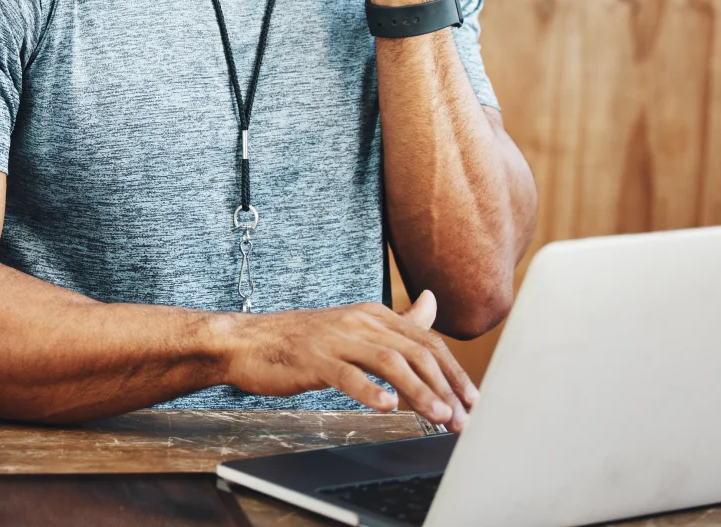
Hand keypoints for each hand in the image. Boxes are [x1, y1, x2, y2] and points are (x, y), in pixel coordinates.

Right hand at [220, 290, 477, 431]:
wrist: (248, 341)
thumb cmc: (303, 341)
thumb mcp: (354, 325)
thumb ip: (397, 319)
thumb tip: (432, 301)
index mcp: (373, 314)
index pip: (426, 340)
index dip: (453, 371)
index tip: (472, 400)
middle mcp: (359, 321)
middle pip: (415, 351)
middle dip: (445, 386)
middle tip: (462, 418)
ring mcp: (336, 339)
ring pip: (389, 362)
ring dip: (419, 392)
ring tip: (438, 416)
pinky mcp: (314, 359)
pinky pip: (347, 375)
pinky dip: (370, 391)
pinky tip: (387, 408)